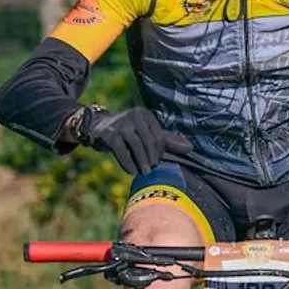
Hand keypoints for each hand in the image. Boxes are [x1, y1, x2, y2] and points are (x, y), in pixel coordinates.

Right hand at [77, 106, 192, 175]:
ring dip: (141, 161)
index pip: (158, 136)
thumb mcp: (147, 133)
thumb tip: (190, 148)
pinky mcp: (109, 134)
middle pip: (148, 140)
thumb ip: (167, 141)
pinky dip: (128, 163)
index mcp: (145, 115)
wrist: (98, 127)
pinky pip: (121, 151)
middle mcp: (134, 116)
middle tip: (153, 170)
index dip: (160, 151)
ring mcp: (121, 124)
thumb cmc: (128, 132)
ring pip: (136, 145)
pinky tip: (132, 171)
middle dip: (152, 157)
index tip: (158, 163)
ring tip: (144, 173)